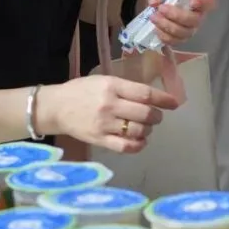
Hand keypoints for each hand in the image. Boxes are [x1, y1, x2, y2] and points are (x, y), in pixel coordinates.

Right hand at [40, 75, 180, 153]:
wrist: (55, 107)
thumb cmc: (82, 91)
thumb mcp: (104, 80)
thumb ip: (126, 88)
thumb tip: (153, 96)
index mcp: (112, 86)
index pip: (145, 94)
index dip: (163, 99)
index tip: (174, 103)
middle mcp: (110, 105)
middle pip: (145, 114)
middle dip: (157, 117)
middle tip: (156, 117)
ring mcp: (104, 124)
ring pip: (138, 131)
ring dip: (148, 131)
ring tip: (146, 128)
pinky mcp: (99, 140)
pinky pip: (125, 147)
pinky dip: (138, 146)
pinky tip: (140, 142)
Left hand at [141, 0, 215, 45]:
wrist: (154, 4)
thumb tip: (155, 3)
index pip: (210, 2)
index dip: (204, 3)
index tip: (193, 1)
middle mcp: (198, 16)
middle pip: (195, 20)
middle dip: (177, 16)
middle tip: (161, 8)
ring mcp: (189, 29)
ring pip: (184, 33)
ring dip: (167, 26)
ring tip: (153, 17)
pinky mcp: (179, 38)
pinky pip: (174, 41)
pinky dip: (163, 35)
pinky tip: (155, 27)